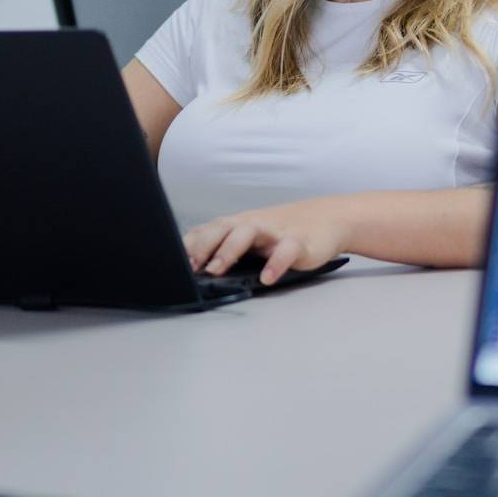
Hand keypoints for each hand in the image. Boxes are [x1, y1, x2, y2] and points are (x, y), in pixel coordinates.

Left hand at [183, 195, 349, 285]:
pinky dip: (275, 264)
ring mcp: (275, 231)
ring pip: (248, 233)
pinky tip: (267, 278)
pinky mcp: (299, 242)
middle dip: (202, 246)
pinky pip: (285, 251)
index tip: (170, 263)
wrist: (327, 218)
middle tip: (188, 267)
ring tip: (215, 269)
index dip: (188, 246)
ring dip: (229, 250)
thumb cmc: (281, 233)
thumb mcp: (252, 239)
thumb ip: (228, 250)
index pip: (207, 230)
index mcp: (238, 224)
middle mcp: (252, 224)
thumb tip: (194, 274)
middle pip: (222, 228)